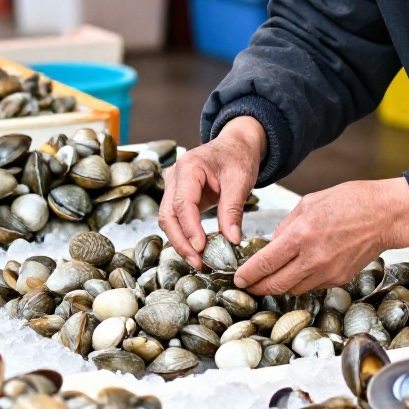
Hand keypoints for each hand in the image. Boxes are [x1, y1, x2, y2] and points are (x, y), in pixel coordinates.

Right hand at [159, 116, 265, 268]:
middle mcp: (174, 176)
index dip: (190, 228)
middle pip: (168, 215)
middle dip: (181, 241)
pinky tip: (196, 250)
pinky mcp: (178, 196)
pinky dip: (184, 235)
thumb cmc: (238, 157)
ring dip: (180, 242)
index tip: (201, 248)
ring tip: (198, 261)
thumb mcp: (240, 181)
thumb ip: (233, 210)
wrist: (236, 145)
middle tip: (198, 263)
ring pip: (168, 220)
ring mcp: (173, 186)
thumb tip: (231, 240)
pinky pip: (176, 219)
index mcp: (188, 167)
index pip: (183, 203)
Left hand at [233, 177, 408, 295]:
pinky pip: (311, 287)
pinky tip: (295, 273)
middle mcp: (312, 259)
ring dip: (277, 287)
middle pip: (275, 285)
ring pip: (292, 290)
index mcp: (300, 235)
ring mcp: (327, 272)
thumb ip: (286, 227)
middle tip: (247, 285)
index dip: (247, 275)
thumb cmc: (349, 202)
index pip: (264, 264)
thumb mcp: (308, 204)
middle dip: (257, 288)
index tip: (238, 278)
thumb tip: (270, 245)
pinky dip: (299, 283)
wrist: (384, 215)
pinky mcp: (339, 279)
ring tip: (268, 280)